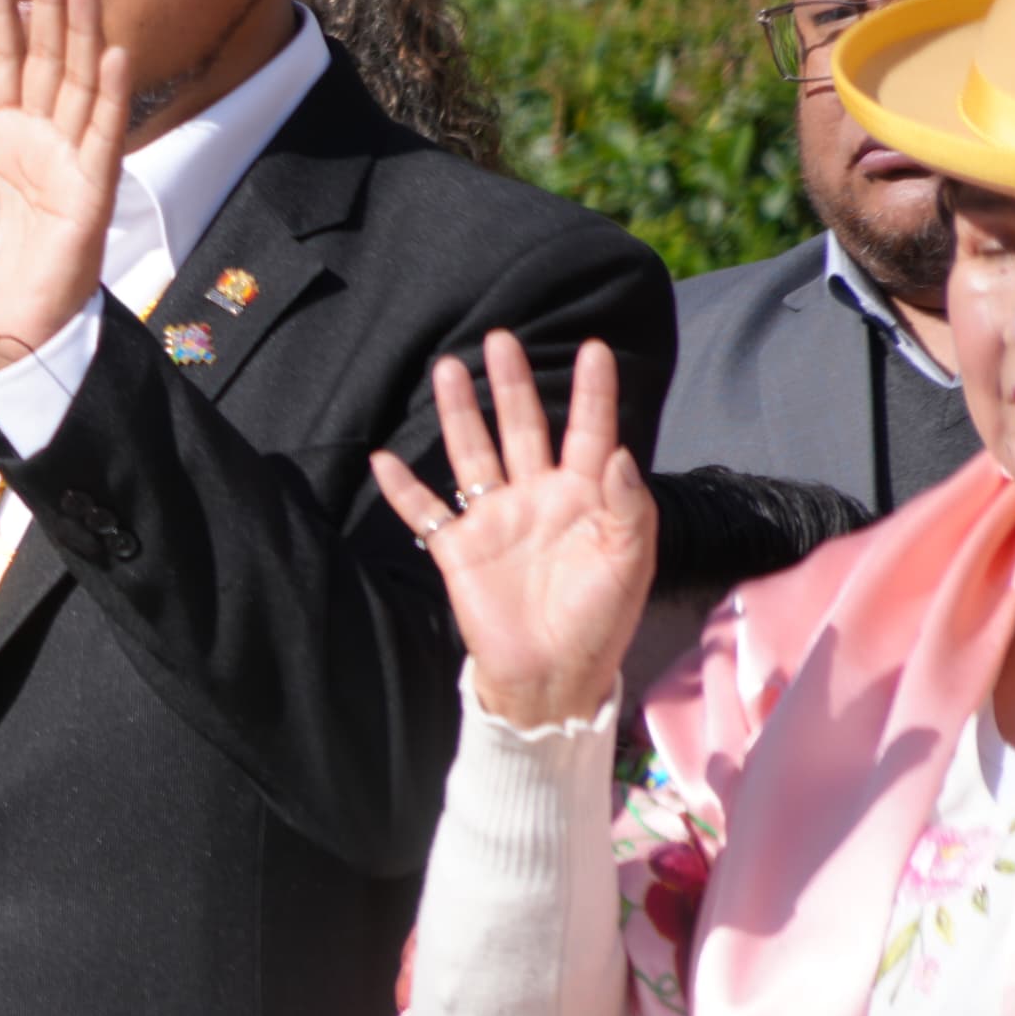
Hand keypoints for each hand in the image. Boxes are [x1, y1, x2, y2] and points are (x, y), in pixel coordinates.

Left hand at [0, 0, 129, 365]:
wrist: (5, 334)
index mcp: (3, 141)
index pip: (4, 63)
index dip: (0, 15)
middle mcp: (40, 141)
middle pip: (47, 57)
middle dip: (47, 3)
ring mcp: (70, 161)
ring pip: (79, 80)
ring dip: (83, 29)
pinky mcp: (91, 191)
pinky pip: (102, 134)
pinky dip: (110, 92)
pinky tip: (112, 50)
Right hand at [369, 333, 653, 727]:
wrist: (553, 676)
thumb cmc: (602, 619)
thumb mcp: (631, 561)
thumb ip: (628, 505)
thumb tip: (618, 451)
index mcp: (586, 498)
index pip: (589, 432)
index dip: (592, 392)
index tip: (593, 349)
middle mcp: (538, 498)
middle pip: (522, 428)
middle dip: (511, 384)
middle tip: (500, 340)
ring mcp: (495, 520)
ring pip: (473, 453)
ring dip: (460, 414)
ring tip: (448, 370)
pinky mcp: (458, 549)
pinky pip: (424, 512)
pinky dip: (402, 488)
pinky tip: (383, 459)